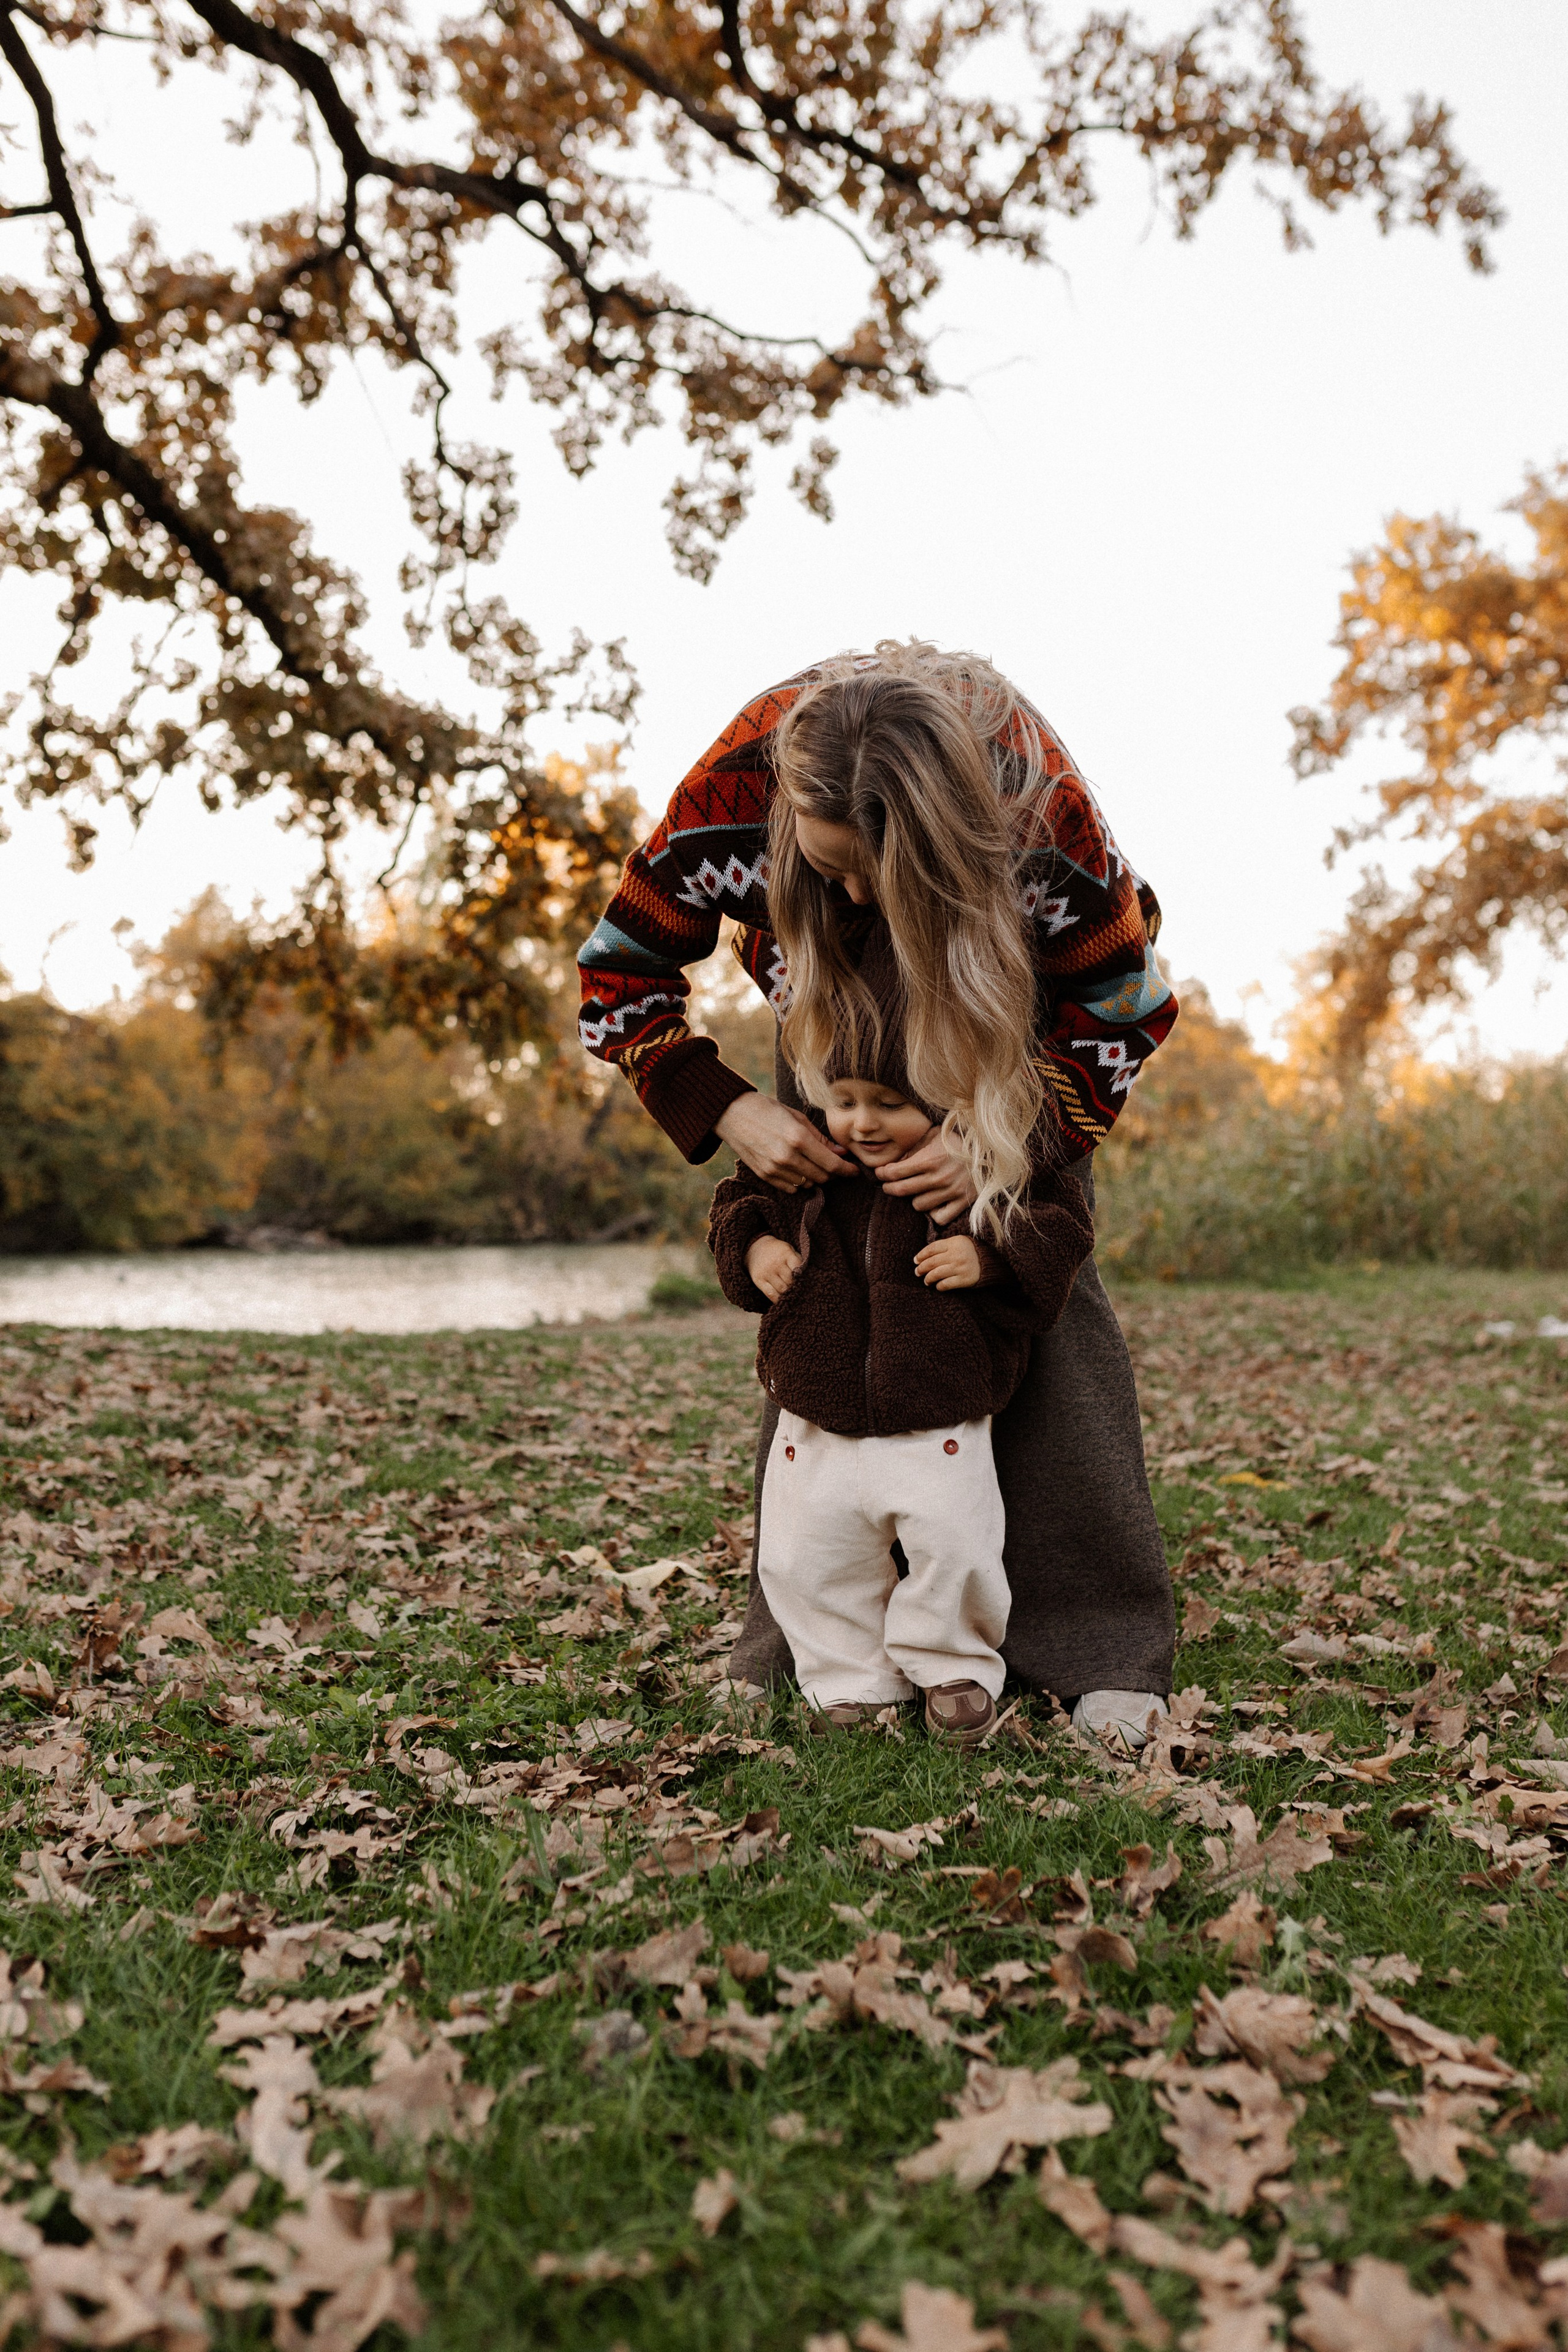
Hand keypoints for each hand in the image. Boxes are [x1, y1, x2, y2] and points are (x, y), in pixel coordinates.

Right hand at [716, 1093, 852, 1190]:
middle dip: (832, 1172)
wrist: (733, 1115)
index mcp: (798, 1139)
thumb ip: (820, 1138)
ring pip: (808, 1184)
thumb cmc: (767, 1110)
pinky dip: (800, 1182)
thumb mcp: (797, 1118)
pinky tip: (798, 1169)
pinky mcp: (765, 1176)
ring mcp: (775, 1169)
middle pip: (822, 1177)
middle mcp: (787, 1157)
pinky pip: (792, 1188)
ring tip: (814, 1163)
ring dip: (816, 1177)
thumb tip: (840, 1153)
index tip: (854, 1171)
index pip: (831, 1164)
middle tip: (834, 1163)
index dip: (846, 1170)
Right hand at [747, 1234, 802, 1302]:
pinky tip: (782, 1301)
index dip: (802, 1276)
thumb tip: (806, 1275)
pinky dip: (777, 1300)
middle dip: (796, 1287)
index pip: (798, 1267)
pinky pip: (770, 1294)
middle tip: (801, 1292)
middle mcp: (776, 1263)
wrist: (755, 1248)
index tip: (806, 1282)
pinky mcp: (759, 1280)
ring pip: (782, 1289)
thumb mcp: (788, 1249)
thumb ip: (797, 1259)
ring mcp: (767, 1272)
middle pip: (790, 1280)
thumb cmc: (777, 1251)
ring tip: (793, 1297)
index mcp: (785, 1254)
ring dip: (788, 1294)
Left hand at [877, 1129, 976, 1223]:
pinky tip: (933, 1203)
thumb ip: (914, 1147)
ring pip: (918, 1205)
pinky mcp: (963, 1202)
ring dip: (914, 1199)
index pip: (894, 1172)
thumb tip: (895, 1162)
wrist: (991, 1149)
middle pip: (901, 1190)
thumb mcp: (935, 1135)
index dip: (882, 1174)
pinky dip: (934, 1212)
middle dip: (889, 1187)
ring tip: (916, 1191)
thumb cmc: (959, 1140)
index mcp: (929, 1159)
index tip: (881, 1173)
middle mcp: (938, 1178)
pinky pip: (939, 1217)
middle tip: (888, 1185)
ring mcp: (951, 1192)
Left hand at [915, 1235, 981, 1289]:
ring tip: (926, 1280)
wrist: (991, 1262)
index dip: (921, 1255)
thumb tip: (924, 1256)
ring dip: (928, 1278)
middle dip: (921, 1268)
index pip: (932, 1249)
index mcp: (954, 1243)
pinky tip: (937, 1286)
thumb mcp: (960, 1242)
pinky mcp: (964, 1279)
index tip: (916, 1260)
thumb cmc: (972, 1251)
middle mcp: (956, 1255)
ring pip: (936, 1274)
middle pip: (932, 1262)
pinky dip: (939, 1286)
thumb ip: (945, 1246)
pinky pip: (946, 1284)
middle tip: (917, 1272)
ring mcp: (960, 1267)